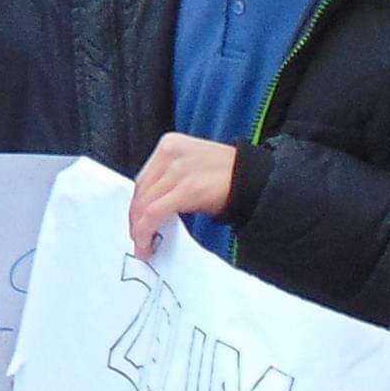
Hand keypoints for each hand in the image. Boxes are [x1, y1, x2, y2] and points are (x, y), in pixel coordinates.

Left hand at [125, 132, 242, 257]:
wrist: (254, 179)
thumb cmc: (227, 175)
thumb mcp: (191, 168)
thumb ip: (169, 181)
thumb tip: (151, 208)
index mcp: (170, 145)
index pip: (143, 178)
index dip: (136, 204)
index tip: (135, 221)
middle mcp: (169, 154)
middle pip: (141, 191)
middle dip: (135, 218)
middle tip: (137, 238)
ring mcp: (178, 170)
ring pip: (144, 203)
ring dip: (139, 229)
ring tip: (142, 245)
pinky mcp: (186, 188)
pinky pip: (155, 213)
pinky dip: (146, 231)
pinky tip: (147, 244)